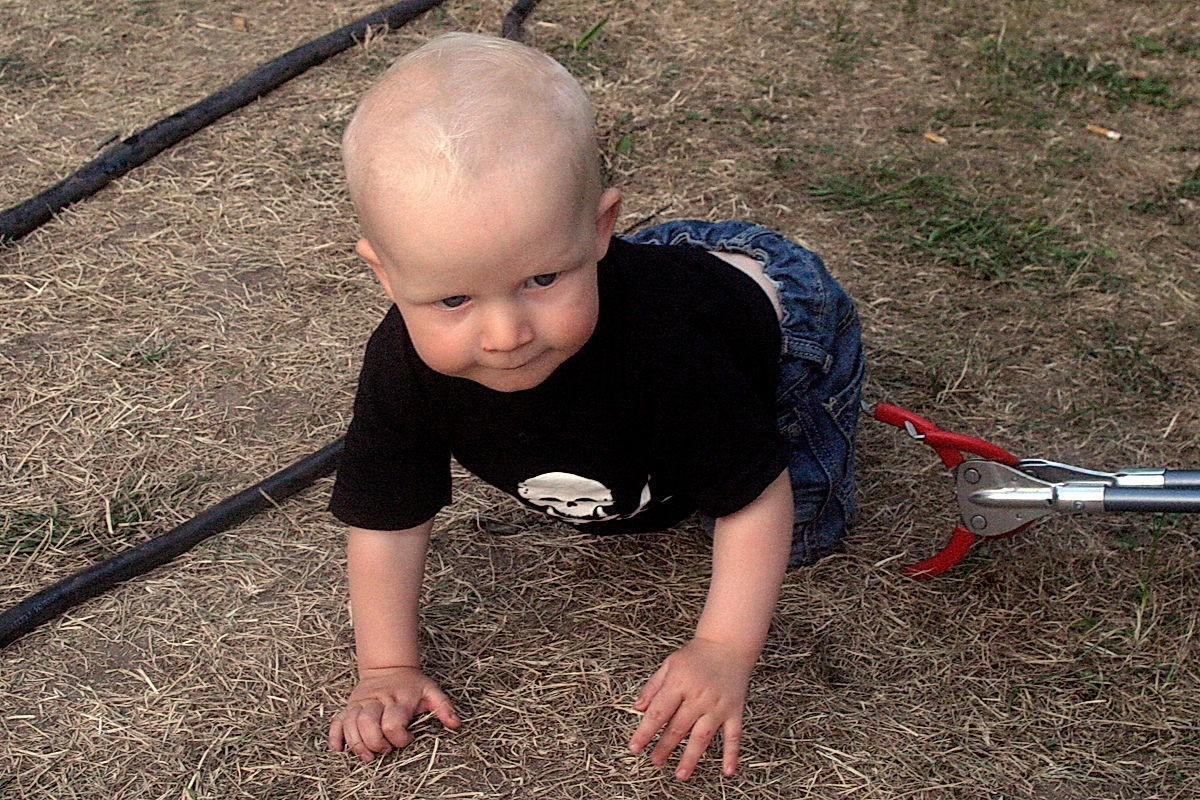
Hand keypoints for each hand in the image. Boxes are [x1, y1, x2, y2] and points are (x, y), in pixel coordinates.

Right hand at [328, 665, 459, 761]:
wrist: (388, 666)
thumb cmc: (412, 684)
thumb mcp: (431, 691)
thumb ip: (444, 707)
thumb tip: (456, 724)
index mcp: (398, 699)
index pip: (393, 724)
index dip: (400, 738)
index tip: (407, 738)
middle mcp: (377, 701)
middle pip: (368, 724)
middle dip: (376, 744)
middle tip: (385, 750)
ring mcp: (360, 703)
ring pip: (350, 725)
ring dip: (357, 745)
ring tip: (368, 756)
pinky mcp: (349, 706)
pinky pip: (336, 722)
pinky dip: (335, 737)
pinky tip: (339, 749)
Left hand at [627, 637, 754, 779]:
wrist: (728, 644)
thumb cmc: (696, 655)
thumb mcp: (669, 664)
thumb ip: (652, 687)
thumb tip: (637, 708)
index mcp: (679, 683)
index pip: (658, 713)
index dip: (644, 732)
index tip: (634, 747)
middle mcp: (698, 696)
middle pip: (678, 727)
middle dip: (664, 747)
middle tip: (655, 762)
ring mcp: (717, 705)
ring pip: (703, 736)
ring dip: (691, 757)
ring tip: (680, 774)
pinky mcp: (734, 710)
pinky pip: (734, 735)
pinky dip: (732, 754)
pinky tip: (727, 771)